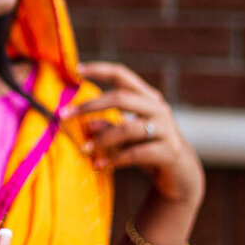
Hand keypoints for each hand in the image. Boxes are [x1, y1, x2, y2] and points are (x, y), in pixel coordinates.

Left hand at [63, 61, 204, 207]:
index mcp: (147, 98)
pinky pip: (136, 153)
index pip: (122, 75)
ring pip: (128, 128)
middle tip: (64, 115)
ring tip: (85, 150)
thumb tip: (88, 124)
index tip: (77, 68)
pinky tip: (99, 166)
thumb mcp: (126, 137)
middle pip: (121, 98)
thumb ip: (110, 127)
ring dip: (102, 139)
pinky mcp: (169, 151)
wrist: (180, 175)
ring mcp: (166, 129)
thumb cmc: (148, 150)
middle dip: (90, 106)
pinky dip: (115, 160)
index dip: (100, 70)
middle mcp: (158, 108)